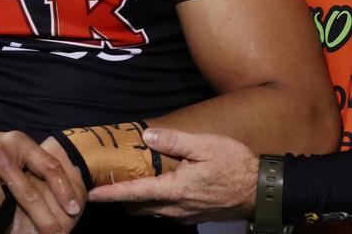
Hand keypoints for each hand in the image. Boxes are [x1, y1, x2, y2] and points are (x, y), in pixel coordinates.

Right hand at [0, 128, 79, 232]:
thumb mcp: (2, 147)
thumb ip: (24, 164)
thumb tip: (56, 194)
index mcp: (16, 142)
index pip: (49, 166)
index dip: (64, 190)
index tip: (74, 208)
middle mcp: (0, 154)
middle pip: (30, 195)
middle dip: (46, 219)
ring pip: (1, 208)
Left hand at [86, 127, 257, 223]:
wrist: (261, 191)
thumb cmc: (235, 165)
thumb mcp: (206, 145)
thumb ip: (174, 141)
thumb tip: (147, 136)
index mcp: (176, 189)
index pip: (135, 193)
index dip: (111, 194)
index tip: (91, 194)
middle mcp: (176, 207)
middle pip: (138, 207)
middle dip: (119, 198)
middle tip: (104, 184)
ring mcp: (185, 215)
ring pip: (151, 211)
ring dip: (136, 201)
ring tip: (125, 185)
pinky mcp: (193, 216)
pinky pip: (165, 212)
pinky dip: (153, 202)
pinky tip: (155, 188)